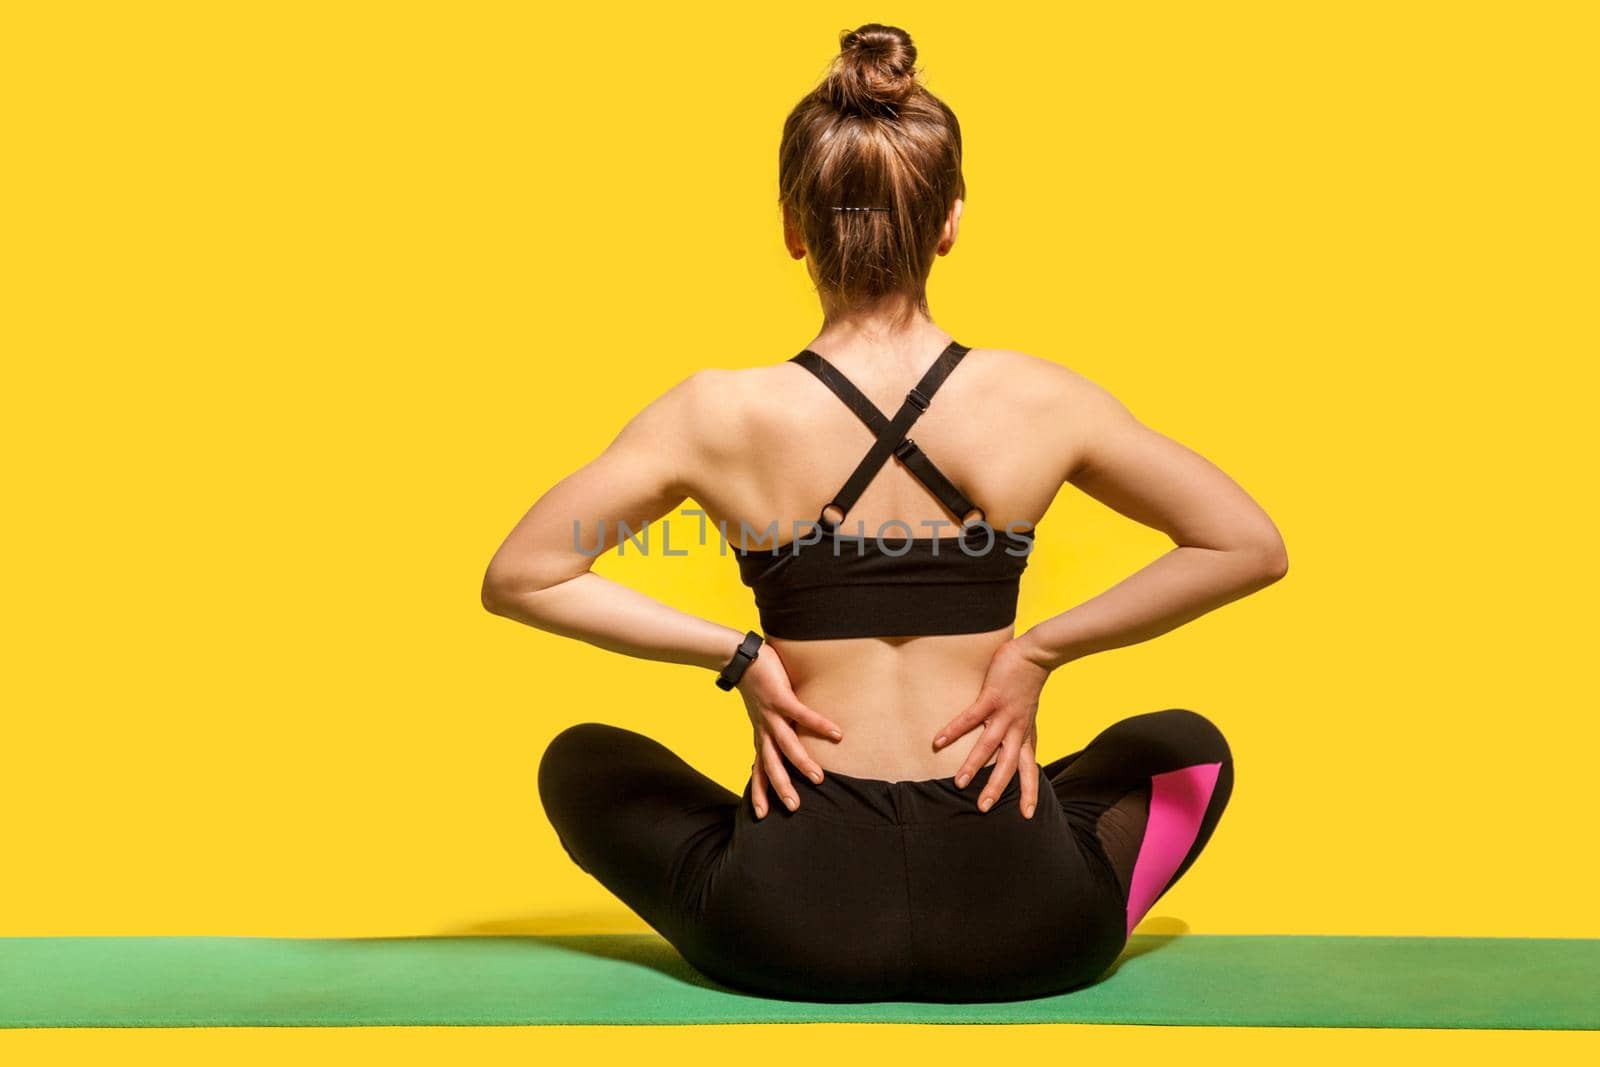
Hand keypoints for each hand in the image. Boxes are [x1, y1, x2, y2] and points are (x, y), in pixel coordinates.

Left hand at [737, 643, 843, 818]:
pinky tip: (836, 733)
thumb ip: (777, 726)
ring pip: (786, 745)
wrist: (740, 657)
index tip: (762, 815)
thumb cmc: (756, 684)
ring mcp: (771, 714)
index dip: (759, 792)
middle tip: (793, 808)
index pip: (758, 770)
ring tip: (818, 778)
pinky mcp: (781, 698)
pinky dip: (819, 725)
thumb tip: (792, 737)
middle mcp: (764, 729)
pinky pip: (802, 714)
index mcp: (760, 735)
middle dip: (781, 787)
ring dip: (801, 762)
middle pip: (771, 764)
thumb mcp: (764, 712)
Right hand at [931, 637, 1052, 817]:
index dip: (1029, 791)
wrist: (1037, 654)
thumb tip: (1009, 741)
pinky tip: (938, 741)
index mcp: (1025, 734)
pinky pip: (970, 718)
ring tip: (960, 783)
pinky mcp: (992, 698)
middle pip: (1009, 765)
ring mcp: (1004, 714)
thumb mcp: (1028, 713)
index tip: (1027, 815)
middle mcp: (1017, 729)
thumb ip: (1019, 729)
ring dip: (973, 765)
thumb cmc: (1028, 682)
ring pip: (989, 746)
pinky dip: (954, 730)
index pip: (1028, 768)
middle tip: (984, 809)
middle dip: (997, 788)